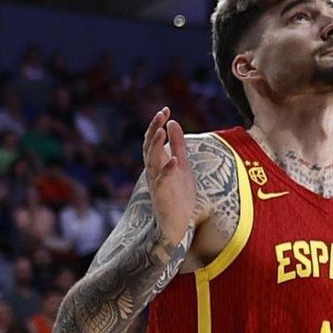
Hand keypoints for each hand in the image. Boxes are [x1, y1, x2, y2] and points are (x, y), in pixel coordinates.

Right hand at [142, 108, 195, 251]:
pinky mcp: (162, 195)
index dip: (158, 124)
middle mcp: (153, 170)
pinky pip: (162, 181)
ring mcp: (156, 182)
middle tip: (161, 114)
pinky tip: (173, 161)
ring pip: (152, 161)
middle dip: (154, 129)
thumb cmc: (178, 194)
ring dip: (157, 146)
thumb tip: (173, 122)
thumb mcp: (182, 165)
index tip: (166, 109)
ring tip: (162, 131)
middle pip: (149, 146)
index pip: (154, 139)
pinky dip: (167, 170)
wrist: (177, 223)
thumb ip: (178, 145)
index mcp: (158, 162)